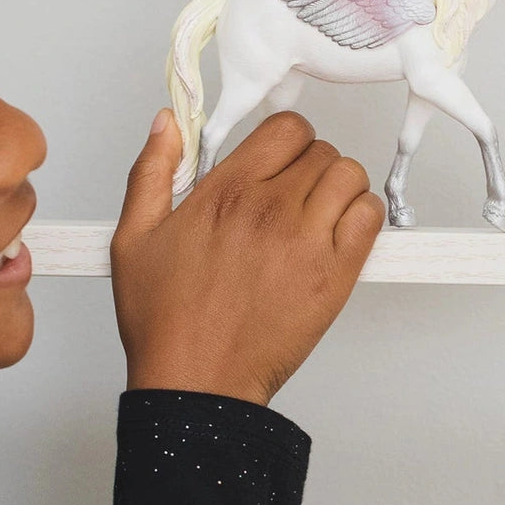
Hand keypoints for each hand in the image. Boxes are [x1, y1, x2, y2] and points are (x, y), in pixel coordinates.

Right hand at [110, 109, 383, 406]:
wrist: (196, 382)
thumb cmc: (164, 317)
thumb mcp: (134, 236)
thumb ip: (152, 169)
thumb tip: (166, 122)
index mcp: (227, 192)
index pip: (285, 129)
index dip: (282, 138)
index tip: (273, 157)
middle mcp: (272, 210)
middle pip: (320, 150)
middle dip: (306, 163)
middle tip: (288, 191)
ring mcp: (308, 243)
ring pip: (350, 176)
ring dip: (336, 184)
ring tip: (314, 210)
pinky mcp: (334, 277)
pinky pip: (370, 217)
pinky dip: (360, 214)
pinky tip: (335, 232)